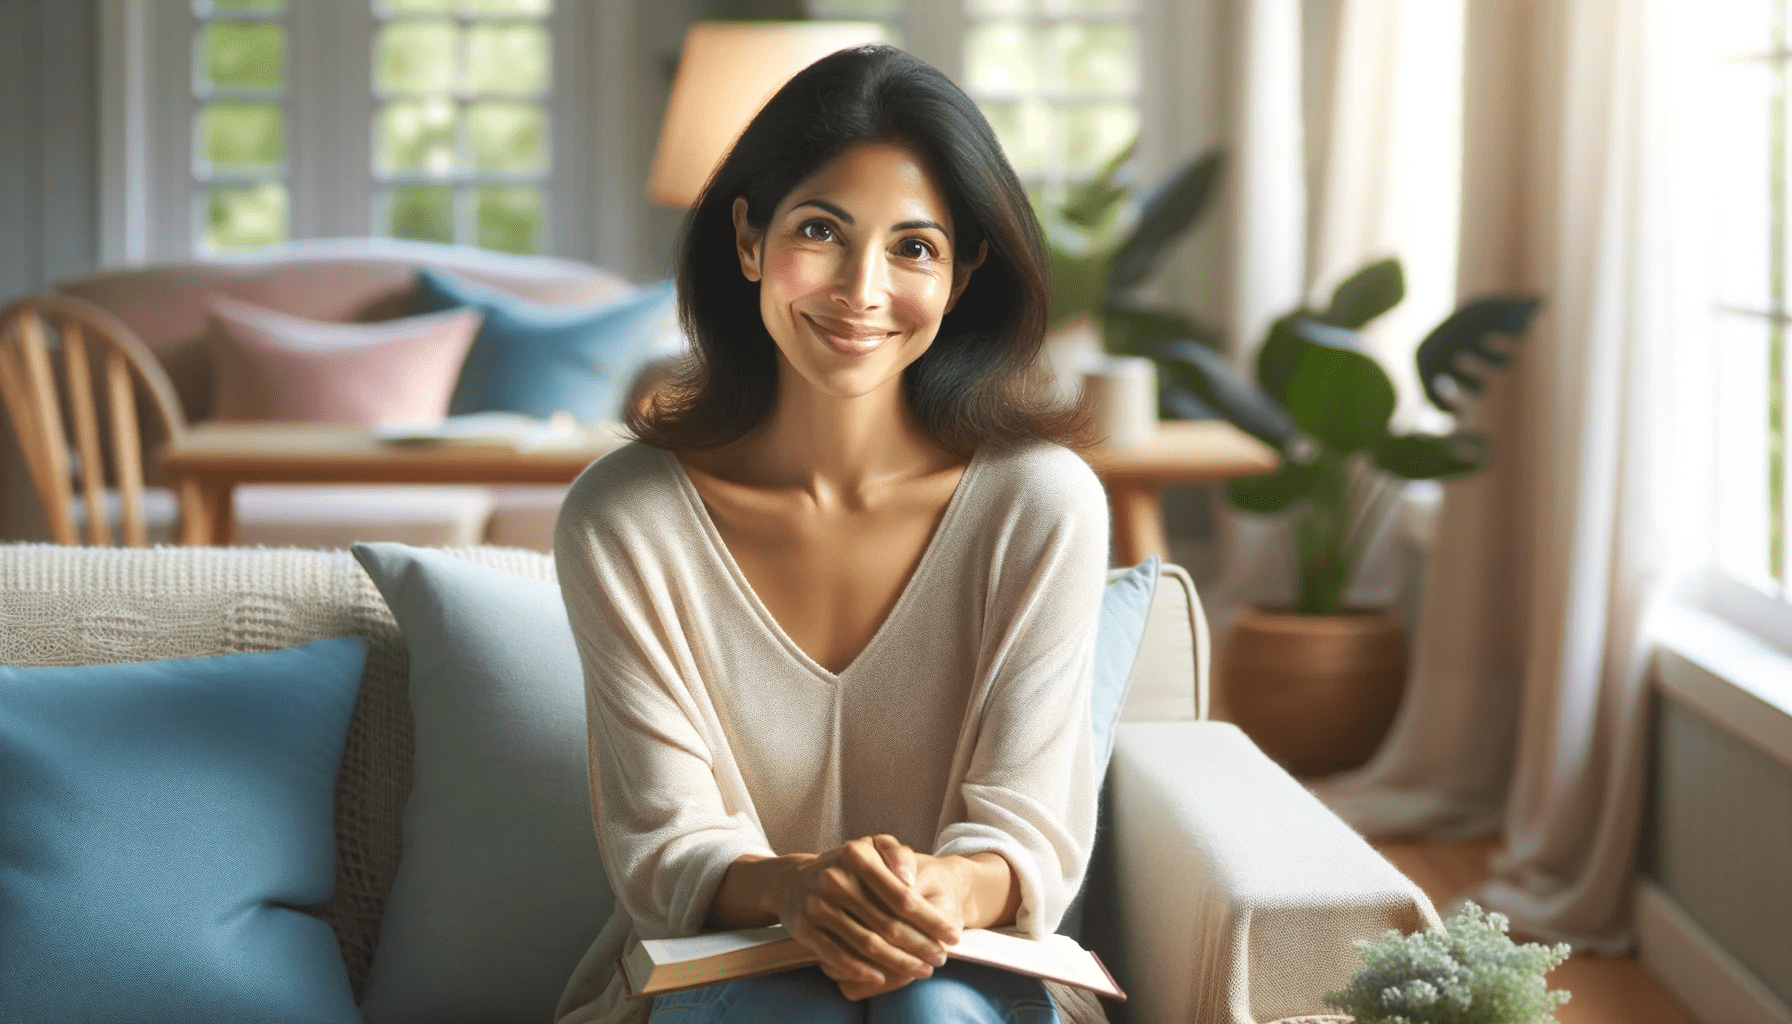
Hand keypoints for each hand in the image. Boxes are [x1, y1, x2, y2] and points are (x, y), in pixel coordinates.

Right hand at [774, 835, 958, 999]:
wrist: (793, 880)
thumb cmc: (846, 864)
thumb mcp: (872, 846)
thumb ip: (898, 854)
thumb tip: (909, 881)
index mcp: (856, 856)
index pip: (902, 896)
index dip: (930, 920)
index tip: (952, 935)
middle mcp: (835, 880)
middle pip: (887, 924)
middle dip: (920, 945)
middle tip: (940, 959)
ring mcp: (816, 906)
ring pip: (866, 944)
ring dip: (898, 962)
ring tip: (921, 969)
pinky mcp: (803, 929)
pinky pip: (836, 956)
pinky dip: (860, 970)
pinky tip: (882, 978)